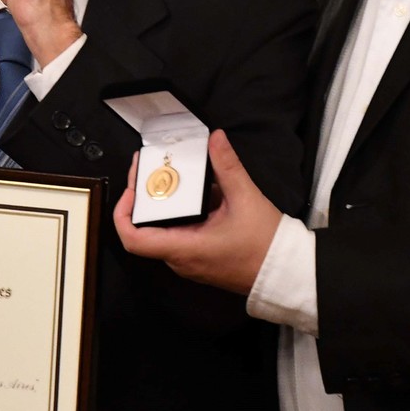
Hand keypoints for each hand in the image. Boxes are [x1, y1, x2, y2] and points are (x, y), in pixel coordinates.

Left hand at [114, 130, 282, 294]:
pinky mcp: (200, 258)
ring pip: (163, 230)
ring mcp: (189, 261)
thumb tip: (215, 137)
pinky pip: (180, 233)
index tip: (132, 188)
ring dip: (163, 203)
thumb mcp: (246, 198)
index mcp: (184, 248)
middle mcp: (180, 259)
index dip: (123, 212)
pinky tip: (195, 190)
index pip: (133, 238)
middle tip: (150, 169)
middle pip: (145, 229)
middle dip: (144, 197)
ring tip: (169, 174)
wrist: (286, 273)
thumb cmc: (265, 243)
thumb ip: (227, 166)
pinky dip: (181, 212)